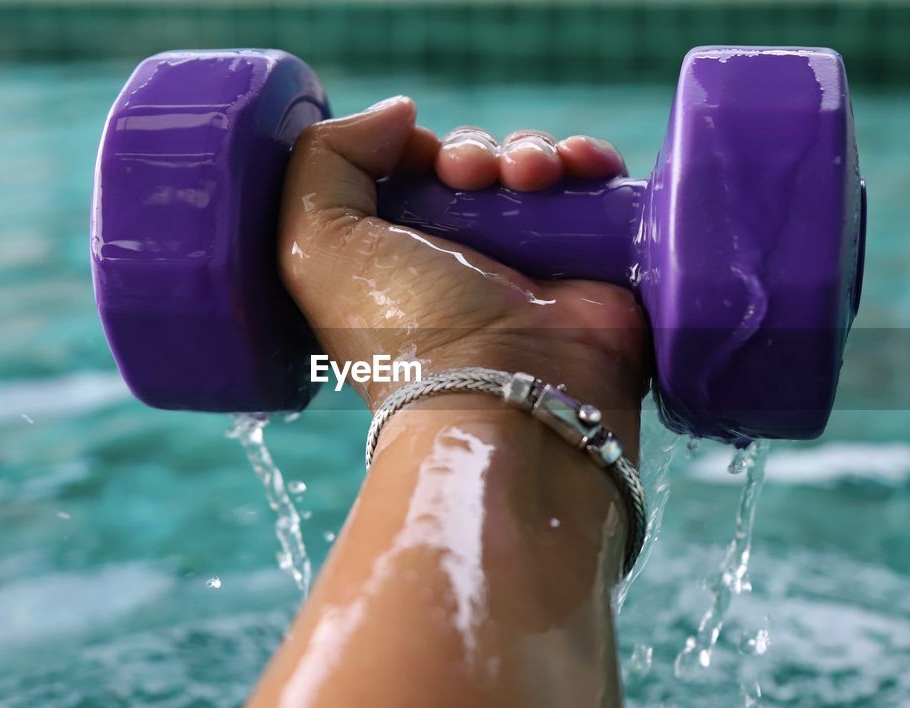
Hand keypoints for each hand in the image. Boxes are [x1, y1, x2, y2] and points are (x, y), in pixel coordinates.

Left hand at [278, 97, 648, 442]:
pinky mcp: (592, 262)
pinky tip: (579, 168)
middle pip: (472, 165)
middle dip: (473, 153)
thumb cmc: (404, 328)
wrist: (505, 392)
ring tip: (531, 179)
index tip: (422, 159)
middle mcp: (462, 258)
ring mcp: (530, 260)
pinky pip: (593, 187)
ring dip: (529, 152)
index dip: (415, 149)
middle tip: (472, 179)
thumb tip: (399, 114)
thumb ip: (324, 159)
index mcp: (397, 254)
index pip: (410, 173)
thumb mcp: (316, 242)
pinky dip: (587, 162)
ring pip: (532, 168)